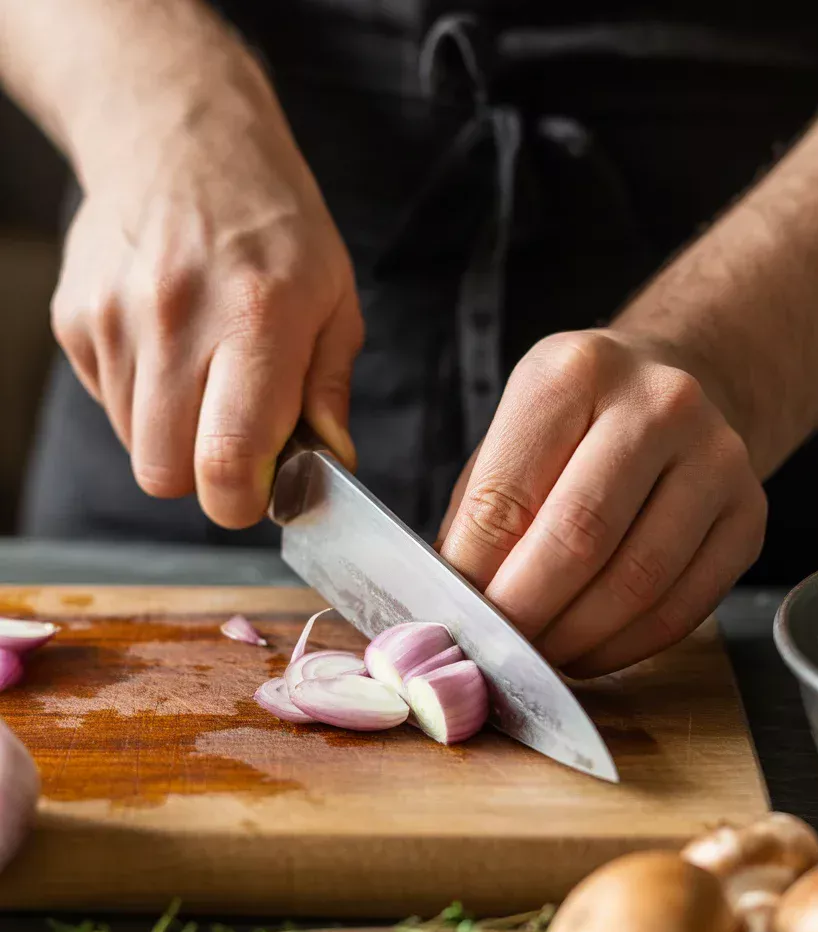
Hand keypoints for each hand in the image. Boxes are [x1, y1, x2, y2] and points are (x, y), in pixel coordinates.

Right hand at [51, 62, 361, 528]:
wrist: (180, 136)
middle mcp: (176, 320)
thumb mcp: (335, 297)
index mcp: (256, 319)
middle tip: (236, 442)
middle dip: (205, 479)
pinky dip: (142, 400)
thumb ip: (329, 390)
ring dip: (174, 436)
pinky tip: (169, 348)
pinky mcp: (74, 318)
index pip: (227, 460)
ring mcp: (115, 318)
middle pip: (165, 473)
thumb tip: (330, 464)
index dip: (241, 501)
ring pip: (135, 446)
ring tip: (204, 375)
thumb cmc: (272, 222)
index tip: (259, 493)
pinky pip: (109, 403)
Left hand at [438, 330, 766, 675]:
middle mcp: (658, 405)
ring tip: (540, 655)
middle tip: (497, 650)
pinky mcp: (749, 515)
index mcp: (575, 373)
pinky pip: (683, 607)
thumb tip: (458, 606)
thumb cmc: (574, 429)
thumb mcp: (513, 439)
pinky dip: (626, 646)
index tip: (458, 617)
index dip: (475, 575)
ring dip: (576, 638)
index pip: (508, 495)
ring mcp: (716, 458)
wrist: (675, 388)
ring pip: (637, 582)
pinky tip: (591, 649)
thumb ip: (482, 515)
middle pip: (578, 538)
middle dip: (526, 613)